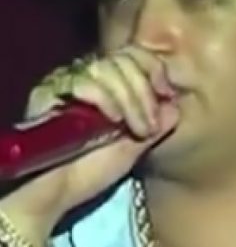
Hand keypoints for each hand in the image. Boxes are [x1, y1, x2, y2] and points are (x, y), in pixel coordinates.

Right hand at [0, 45, 179, 246]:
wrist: (58, 192)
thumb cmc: (95, 170)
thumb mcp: (137, 146)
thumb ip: (157, 125)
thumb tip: (175, 104)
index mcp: (112, 84)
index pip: (134, 54)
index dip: (154, 67)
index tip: (167, 92)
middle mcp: (89, 77)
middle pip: (124, 58)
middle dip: (144, 91)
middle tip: (149, 125)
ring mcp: (69, 82)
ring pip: (107, 67)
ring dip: (129, 97)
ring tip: (135, 129)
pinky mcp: (49, 92)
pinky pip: (84, 82)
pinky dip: (105, 98)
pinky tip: (113, 120)